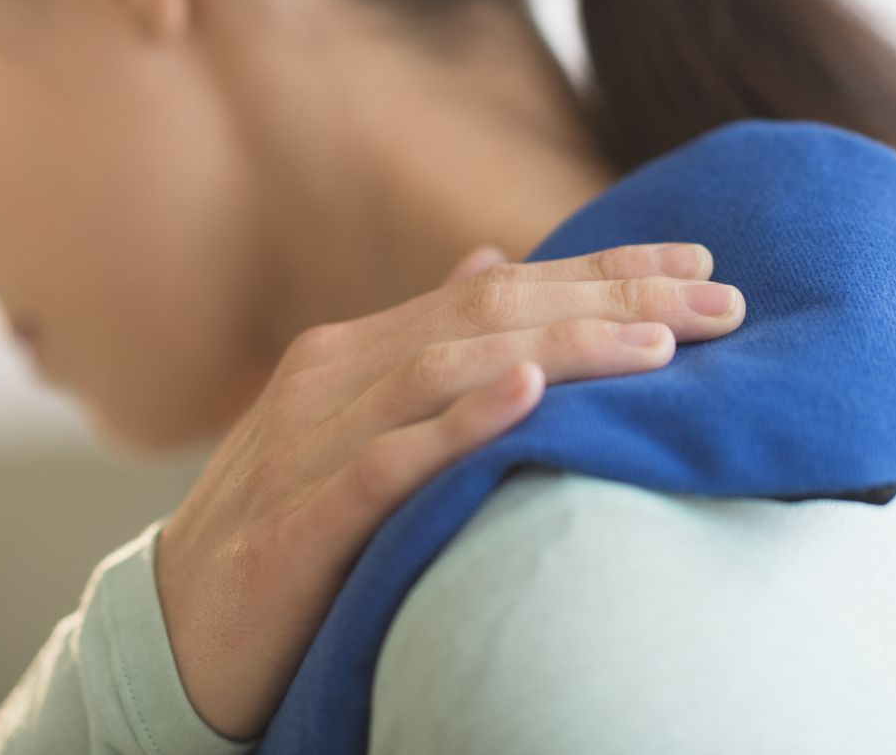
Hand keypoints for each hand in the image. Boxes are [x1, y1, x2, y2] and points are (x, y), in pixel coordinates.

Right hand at [154, 242, 745, 740]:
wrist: (175, 631)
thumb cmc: (286, 526)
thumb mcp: (354, 425)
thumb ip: (424, 345)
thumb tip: (492, 264)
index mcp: (357, 350)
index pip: (500, 289)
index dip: (601, 272)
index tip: (700, 268)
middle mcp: (335, 377)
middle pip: (488, 315)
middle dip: (611, 302)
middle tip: (721, 303)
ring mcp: (312, 444)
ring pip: (446, 370)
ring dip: (560, 350)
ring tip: (658, 349)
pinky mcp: (299, 524)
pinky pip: (388, 461)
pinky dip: (460, 424)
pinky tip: (529, 397)